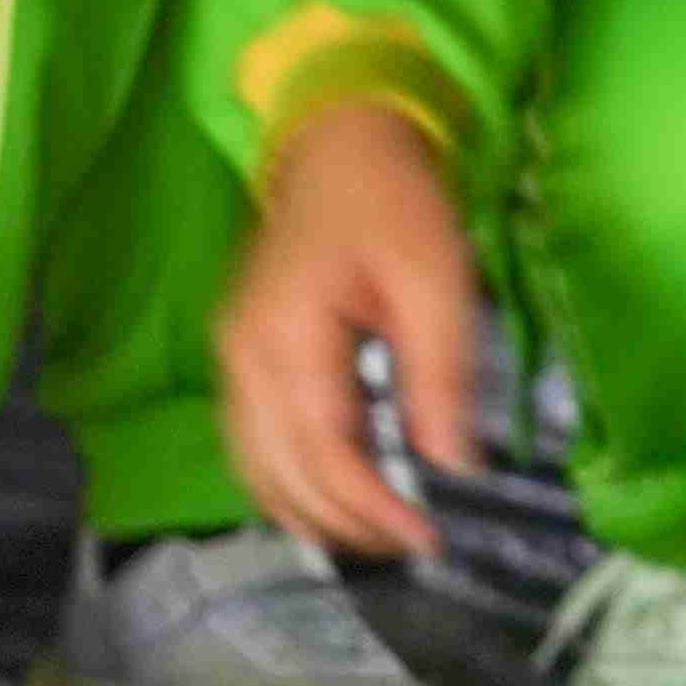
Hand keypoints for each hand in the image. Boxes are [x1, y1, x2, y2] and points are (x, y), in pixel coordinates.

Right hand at [218, 103, 478, 557]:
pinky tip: (343, 498)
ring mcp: (232, 361)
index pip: (321, 455)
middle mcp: (241, 359)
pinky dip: (293, 484)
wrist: (338, 141)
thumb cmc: (394, 200)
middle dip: (346, 525)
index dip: (372, 509)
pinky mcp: (242, 360)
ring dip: (314, 514)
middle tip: (416, 544)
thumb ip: (440, 375)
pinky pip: (254, 446)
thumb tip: (453, 468)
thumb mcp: (436, 279)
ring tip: (384, 534)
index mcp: (284, 338)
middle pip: (280, 476)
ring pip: (256, 471)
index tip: (429, 538)